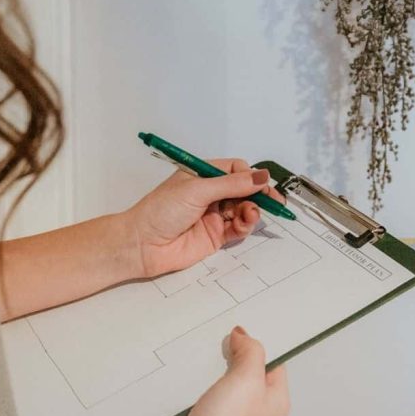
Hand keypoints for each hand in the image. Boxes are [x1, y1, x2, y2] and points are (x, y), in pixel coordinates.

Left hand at [124, 159, 279, 278]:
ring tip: (250, 213)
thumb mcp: (198, 190)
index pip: (235, 170)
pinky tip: (245, 222)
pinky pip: (238, 228)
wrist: (142, 245)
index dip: (250, 175)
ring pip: (243, 209)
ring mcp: (213, 216)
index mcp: (202, 176)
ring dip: (252, 210)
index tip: (261, 182)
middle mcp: (209, 194)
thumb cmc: (161, 211)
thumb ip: (232, 184)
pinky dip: (246, 225)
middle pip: (244, 190)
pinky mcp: (215, 236)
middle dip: (258, 194)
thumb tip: (260, 176)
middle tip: (272, 200)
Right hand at [149, 327, 288, 415]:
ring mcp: (232, 414)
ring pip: (224, 378)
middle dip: (233, 353)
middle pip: (248, 368)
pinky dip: (199, 380)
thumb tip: (244, 336)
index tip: (243, 327)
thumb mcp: (246, 380)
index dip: (259, 343)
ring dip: (213, 366)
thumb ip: (251, 353)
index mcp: (275, 401)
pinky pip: (206, 389)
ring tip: (205, 355)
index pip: (274, 362)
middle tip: (221, 338)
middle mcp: (256, 409)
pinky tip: (192, 373)